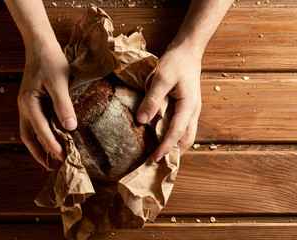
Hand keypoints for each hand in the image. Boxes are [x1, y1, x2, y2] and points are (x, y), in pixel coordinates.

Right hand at [17, 40, 76, 169]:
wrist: (41, 45)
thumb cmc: (50, 61)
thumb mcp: (59, 82)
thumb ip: (63, 105)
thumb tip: (70, 128)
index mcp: (29, 103)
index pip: (40, 131)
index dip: (51, 146)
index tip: (62, 159)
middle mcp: (25, 107)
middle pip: (29, 136)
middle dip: (40, 153)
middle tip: (52, 167)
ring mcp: (27, 105)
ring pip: (30, 132)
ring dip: (39, 146)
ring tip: (51, 158)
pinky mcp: (33, 102)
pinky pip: (35, 123)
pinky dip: (42, 134)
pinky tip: (53, 138)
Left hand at [137, 42, 201, 160]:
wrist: (188, 51)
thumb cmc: (176, 62)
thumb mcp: (161, 78)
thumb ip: (153, 99)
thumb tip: (142, 121)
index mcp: (189, 105)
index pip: (177, 132)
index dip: (166, 147)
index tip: (155, 159)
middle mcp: (193, 111)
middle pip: (187, 139)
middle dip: (175, 152)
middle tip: (160, 164)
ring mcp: (192, 109)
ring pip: (187, 134)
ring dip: (176, 146)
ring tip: (162, 155)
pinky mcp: (187, 106)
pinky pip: (183, 126)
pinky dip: (175, 136)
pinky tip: (164, 138)